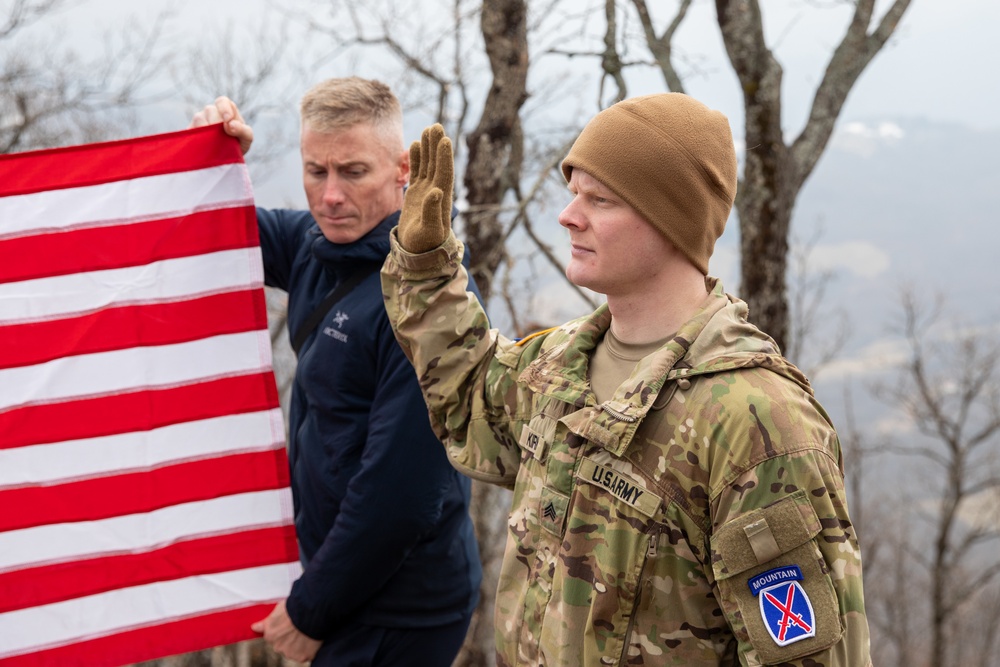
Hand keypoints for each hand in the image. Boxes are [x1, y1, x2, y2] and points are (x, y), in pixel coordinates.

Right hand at [189, 96, 253, 154]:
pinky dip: (196, 137)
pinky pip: (189, 130)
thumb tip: (230, 125)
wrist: (225, 159)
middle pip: (210, 110)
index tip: (228, 120)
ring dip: (207, 131)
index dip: (224, 109)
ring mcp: (198, 120)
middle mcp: (211, 112)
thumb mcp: (246, 139)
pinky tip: (202, 146)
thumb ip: (243, 130)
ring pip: (199, 118)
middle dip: (217, 123)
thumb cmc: (237, 145)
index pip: (222, 101)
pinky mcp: (189, 131)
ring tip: (213, 143)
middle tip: (221, 137)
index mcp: (226, 110)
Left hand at [251, 599, 321, 662]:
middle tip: (299, 629)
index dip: (282, 631)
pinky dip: (309, 649)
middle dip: (289, 639)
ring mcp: (290, 653)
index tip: (289, 626)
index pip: (273, 637)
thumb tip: (254, 627)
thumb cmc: (294, 608)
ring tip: (307, 632)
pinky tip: (312, 639)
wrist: (310, 612)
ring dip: (299, 645)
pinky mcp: (302, 657)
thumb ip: (265, 623)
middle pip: (282, 645)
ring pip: (294, 651)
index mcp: (270, 635)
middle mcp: (277, 646)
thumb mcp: (276, 611)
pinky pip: (306, 655)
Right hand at [397, 123, 453, 252]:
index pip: (444, 174)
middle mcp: (436, 191)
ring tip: (429, 129)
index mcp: (442, 199)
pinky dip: (416, 158)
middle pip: (437, 164)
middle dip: (437, 146)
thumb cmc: (425, 244)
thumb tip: (436, 191)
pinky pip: (417, 171)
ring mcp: (426, 190)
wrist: (418, 251)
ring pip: (428, 164)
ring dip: (428, 147)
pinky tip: (415, 144)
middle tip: (436, 126)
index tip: (445, 140)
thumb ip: (432, 211)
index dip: (444, 157)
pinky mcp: (417, 193)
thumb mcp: (429, 231)